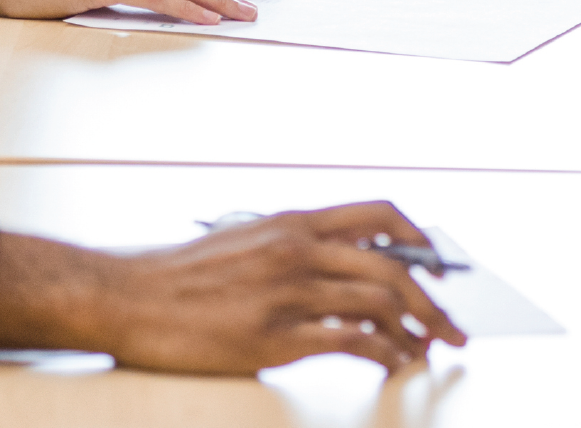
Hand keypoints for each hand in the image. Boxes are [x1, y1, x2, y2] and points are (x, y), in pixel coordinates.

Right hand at [0, 203, 466, 373]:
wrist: (126, 296)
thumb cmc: (176, 276)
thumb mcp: (241, 241)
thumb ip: (287, 248)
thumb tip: (329, 265)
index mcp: (290, 222)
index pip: (378, 214)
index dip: (420, 239)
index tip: (438, 266)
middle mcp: (296, 249)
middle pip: (394, 263)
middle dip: (436, 300)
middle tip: (453, 327)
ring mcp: (287, 291)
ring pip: (380, 301)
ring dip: (417, 331)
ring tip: (427, 352)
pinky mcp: (275, 335)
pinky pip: (350, 341)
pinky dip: (383, 354)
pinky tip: (391, 366)